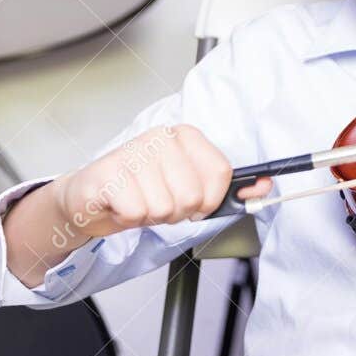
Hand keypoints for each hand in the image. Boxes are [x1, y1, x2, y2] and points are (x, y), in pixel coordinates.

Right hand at [55, 124, 271, 241]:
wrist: (90, 198)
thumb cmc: (142, 191)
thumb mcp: (188, 188)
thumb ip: (228, 189)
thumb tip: (265, 188)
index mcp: (185, 136)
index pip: (221, 172)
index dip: (211, 199)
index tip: (196, 203)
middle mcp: (161, 138)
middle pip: (193, 196)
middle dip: (177, 212)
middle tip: (159, 203)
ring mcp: (133, 152)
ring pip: (165, 207)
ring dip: (151, 216)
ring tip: (139, 202)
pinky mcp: (109, 173)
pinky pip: (137, 212)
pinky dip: (129, 219)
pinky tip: (121, 205)